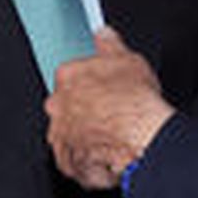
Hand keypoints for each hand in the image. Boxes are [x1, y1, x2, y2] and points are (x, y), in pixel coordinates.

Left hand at [46, 27, 175, 189]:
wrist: (140, 138)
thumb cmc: (134, 101)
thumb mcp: (129, 59)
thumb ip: (111, 45)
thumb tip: (103, 34)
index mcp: (67, 77)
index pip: (73, 77)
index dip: (93, 85)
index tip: (105, 90)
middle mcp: (57, 107)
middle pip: (67, 106)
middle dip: (85, 111)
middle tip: (111, 115)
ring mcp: (60, 136)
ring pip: (70, 134)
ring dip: (86, 136)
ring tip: (113, 138)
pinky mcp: (68, 163)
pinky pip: (76, 161)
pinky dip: (89, 160)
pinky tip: (108, 155)